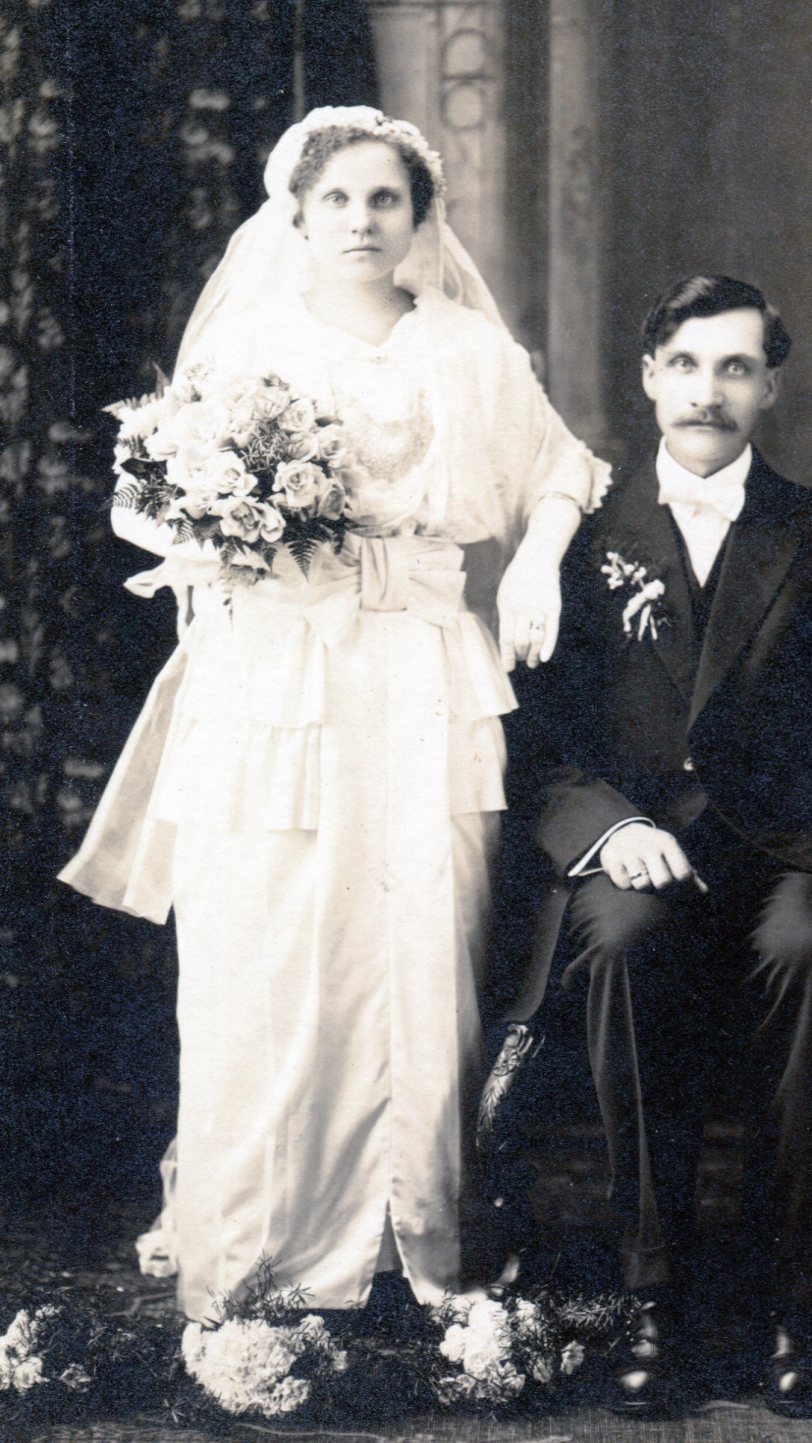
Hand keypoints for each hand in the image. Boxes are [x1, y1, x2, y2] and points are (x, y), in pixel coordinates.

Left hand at [497, 554, 561, 670]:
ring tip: (532, 663)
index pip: (506, 639)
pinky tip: (544, 658)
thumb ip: (506, 617)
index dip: (507, 656)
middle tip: (522, 660)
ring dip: (533, 655)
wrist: (537, 558)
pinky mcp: (553, 607)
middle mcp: (522, 610)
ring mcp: (538, 608)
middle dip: (521, 655)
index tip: (508, 669)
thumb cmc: (518, 579)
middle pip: (521, 641)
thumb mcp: (505, 596)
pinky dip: (548, 645)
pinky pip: (551, 629)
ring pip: (536, 639)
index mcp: (507, 608)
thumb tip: (507, 642)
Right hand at [600, 823, 702, 891]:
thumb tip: (703, 891)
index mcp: (667, 842)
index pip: (683, 874)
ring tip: (641, 877)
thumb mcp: (671, 854)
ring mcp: (628, 850)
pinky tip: (627, 874)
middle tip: (657, 883)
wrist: (622, 831)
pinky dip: (625, 884)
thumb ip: (687, 872)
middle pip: (663, 882)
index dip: (684, 887)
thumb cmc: (654, 849)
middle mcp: (649, 845)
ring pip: (641, 885)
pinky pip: (622, 883)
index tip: (678, 888)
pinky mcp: (611, 857)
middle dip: (661, 888)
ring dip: (642, 886)